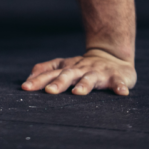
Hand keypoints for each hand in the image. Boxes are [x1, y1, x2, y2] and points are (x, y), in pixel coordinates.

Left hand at [21, 49, 136, 95]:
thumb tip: (28, 77)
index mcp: (68, 68)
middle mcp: (82, 69)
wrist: (113, 56)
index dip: (38, 80)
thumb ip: (47, 69)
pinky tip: (122, 92)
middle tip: (49, 91)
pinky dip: (120, 87)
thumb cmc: (84, 65)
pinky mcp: (116, 77)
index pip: (50, 73)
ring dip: (85, 85)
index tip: (26, 87)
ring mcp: (99, 72)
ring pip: (91, 78)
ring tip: (78, 92)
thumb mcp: (64, 65)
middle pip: (68, 75)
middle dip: (59, 83)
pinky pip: (119, 82)